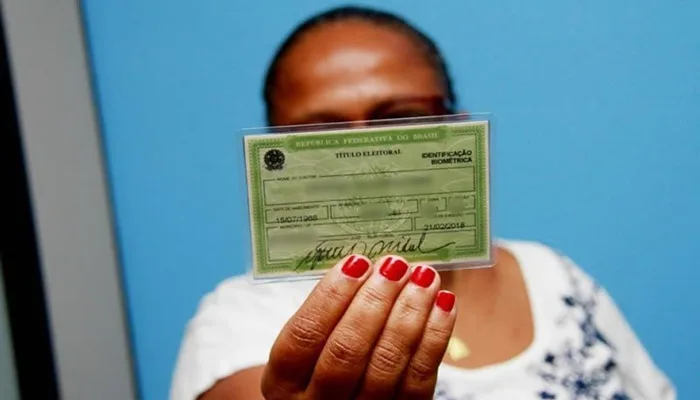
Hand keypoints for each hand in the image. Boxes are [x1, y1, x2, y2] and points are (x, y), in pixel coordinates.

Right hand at [261, 254, 456, 399]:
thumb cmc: (323, 365)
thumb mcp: (309, 348)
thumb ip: (329, 314)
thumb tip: (367, 265)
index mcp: (283, 383)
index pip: (303, 336)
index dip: (330, 297)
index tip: (356, 263)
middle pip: (346, 351)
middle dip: (374, 301)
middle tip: (395, 265)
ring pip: (386, 365)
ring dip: (409, 313)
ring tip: (424, 277)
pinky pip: (419, 379)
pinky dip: (434, 337)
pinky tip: (441, 304)